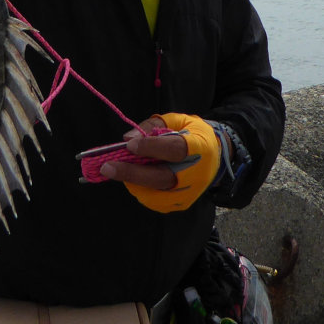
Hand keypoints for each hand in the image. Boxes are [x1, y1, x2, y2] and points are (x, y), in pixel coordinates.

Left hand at [103, 113, 221, 212]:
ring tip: (117, 169)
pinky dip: (140, 190)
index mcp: (200, 148)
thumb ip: (152, 126)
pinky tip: (133, 178)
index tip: (129, 145)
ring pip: (155, 193)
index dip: (151, 148)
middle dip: (132, 173)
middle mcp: (196, 174)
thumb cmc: (192, 134)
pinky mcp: (182, 203)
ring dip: (132, 181)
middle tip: (107, 167)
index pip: (174, 150)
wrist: (217, 156)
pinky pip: (155, 201)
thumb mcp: (176, 120)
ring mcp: (189, 192)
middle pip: (161, 177)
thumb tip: (128, 139)